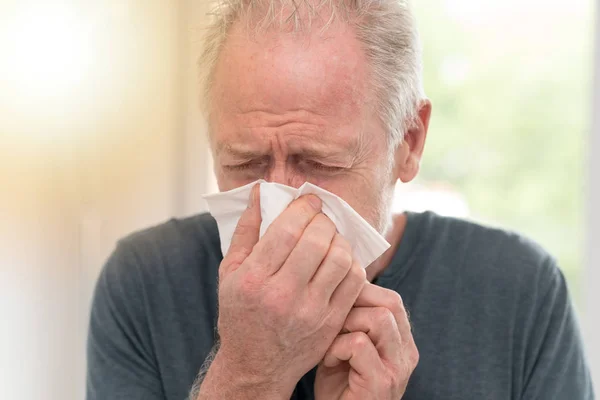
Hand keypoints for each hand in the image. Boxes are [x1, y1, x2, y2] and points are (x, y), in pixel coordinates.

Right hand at [206, 185, 366, 398]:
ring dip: (338, 239)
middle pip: (317, 241)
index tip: (309, 201)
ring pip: (340, 258)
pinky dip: (351, 262)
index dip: (303, 208)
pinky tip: (338, 260)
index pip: (287, 231)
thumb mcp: (230, 272)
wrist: (256, 366)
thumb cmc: (240, 314)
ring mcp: (311, 311)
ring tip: (329, 238)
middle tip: (319, 219)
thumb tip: (260, 192)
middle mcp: (283, 296)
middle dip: (322, 220)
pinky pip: (355, 281)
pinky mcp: (331, 322)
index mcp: (254, 280)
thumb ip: (246, 229)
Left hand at [314, 283, 418, 399]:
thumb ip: (352, 317)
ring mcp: (398, 369)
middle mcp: (407, 353)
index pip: (391, 298)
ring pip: (378, 318)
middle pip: (390, 302)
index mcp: (402, 341)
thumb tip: (341, 276)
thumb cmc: (338, 383)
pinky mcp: (382, 383)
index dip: (360, 292)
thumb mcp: (347, 344)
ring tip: (331, 342)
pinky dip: (337, 347)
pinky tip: (329, 361)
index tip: (334, 301)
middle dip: (354, 303)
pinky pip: (359, 344)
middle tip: (332, 319)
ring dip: (346, 324)